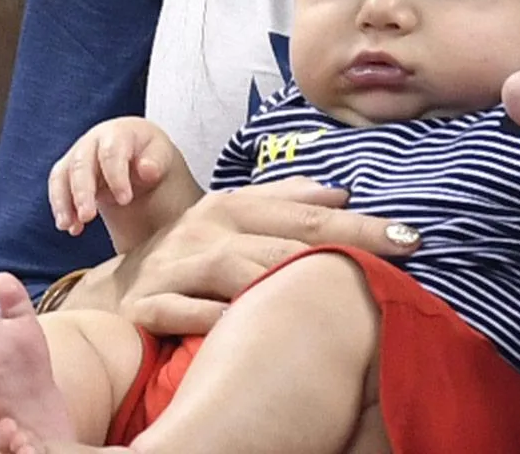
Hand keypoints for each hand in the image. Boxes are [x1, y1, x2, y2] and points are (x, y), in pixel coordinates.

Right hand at [49, 116, 187, 232]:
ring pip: (62, 175)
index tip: (125, 200)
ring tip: (70, 226)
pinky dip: (61, 209)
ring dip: (63, 202)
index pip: (111, 151)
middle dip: (82, 191)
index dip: (116, 176)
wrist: (140, 160)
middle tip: (88, 216)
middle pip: (81, 163)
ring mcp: (78, 155)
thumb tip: (147, 170)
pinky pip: (58, 189)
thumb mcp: (162, 157)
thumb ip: (156, 162)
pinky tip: (71, 227)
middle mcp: (94, 140)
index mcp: (120, 132)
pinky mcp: (68, 173)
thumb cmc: (152, 156)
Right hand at [88, 175, 421, 335]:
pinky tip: (245, 328)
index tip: (407, 235)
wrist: (112, 294)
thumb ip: (283, 201)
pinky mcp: (148, 304)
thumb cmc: (188, 257)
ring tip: (332, 296)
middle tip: (395, 257)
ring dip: (283, 284)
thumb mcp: (231, 221)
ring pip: (238, 272)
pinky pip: (186, 312)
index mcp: (231, 207)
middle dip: (342, 247)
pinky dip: (214, 319)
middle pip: (283, 241)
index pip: (305, 215)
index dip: (357, 223)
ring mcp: (176, 266)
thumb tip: (340, 189)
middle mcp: (206, 229)